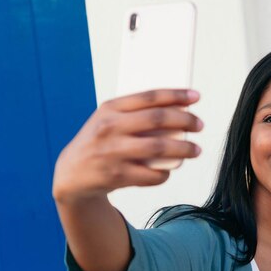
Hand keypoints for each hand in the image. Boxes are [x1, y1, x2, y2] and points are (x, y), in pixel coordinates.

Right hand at [52, 89, 202, 204]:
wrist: (71, 174)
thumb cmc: (99, 142)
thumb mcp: (108, 120)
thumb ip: (135, 113)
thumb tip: (178, 108)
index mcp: (109, 109)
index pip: (149, 97)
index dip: (176, 95)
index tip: (196, 97)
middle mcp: (110, 127)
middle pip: (158, 119)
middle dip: (185, 120)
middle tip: (199, 125)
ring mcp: (112, 152)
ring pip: (159, 147)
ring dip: (184, 149)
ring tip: (196, 150)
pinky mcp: (116, 176)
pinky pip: (152, 175)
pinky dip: (165, 173)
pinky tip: (170, 170)